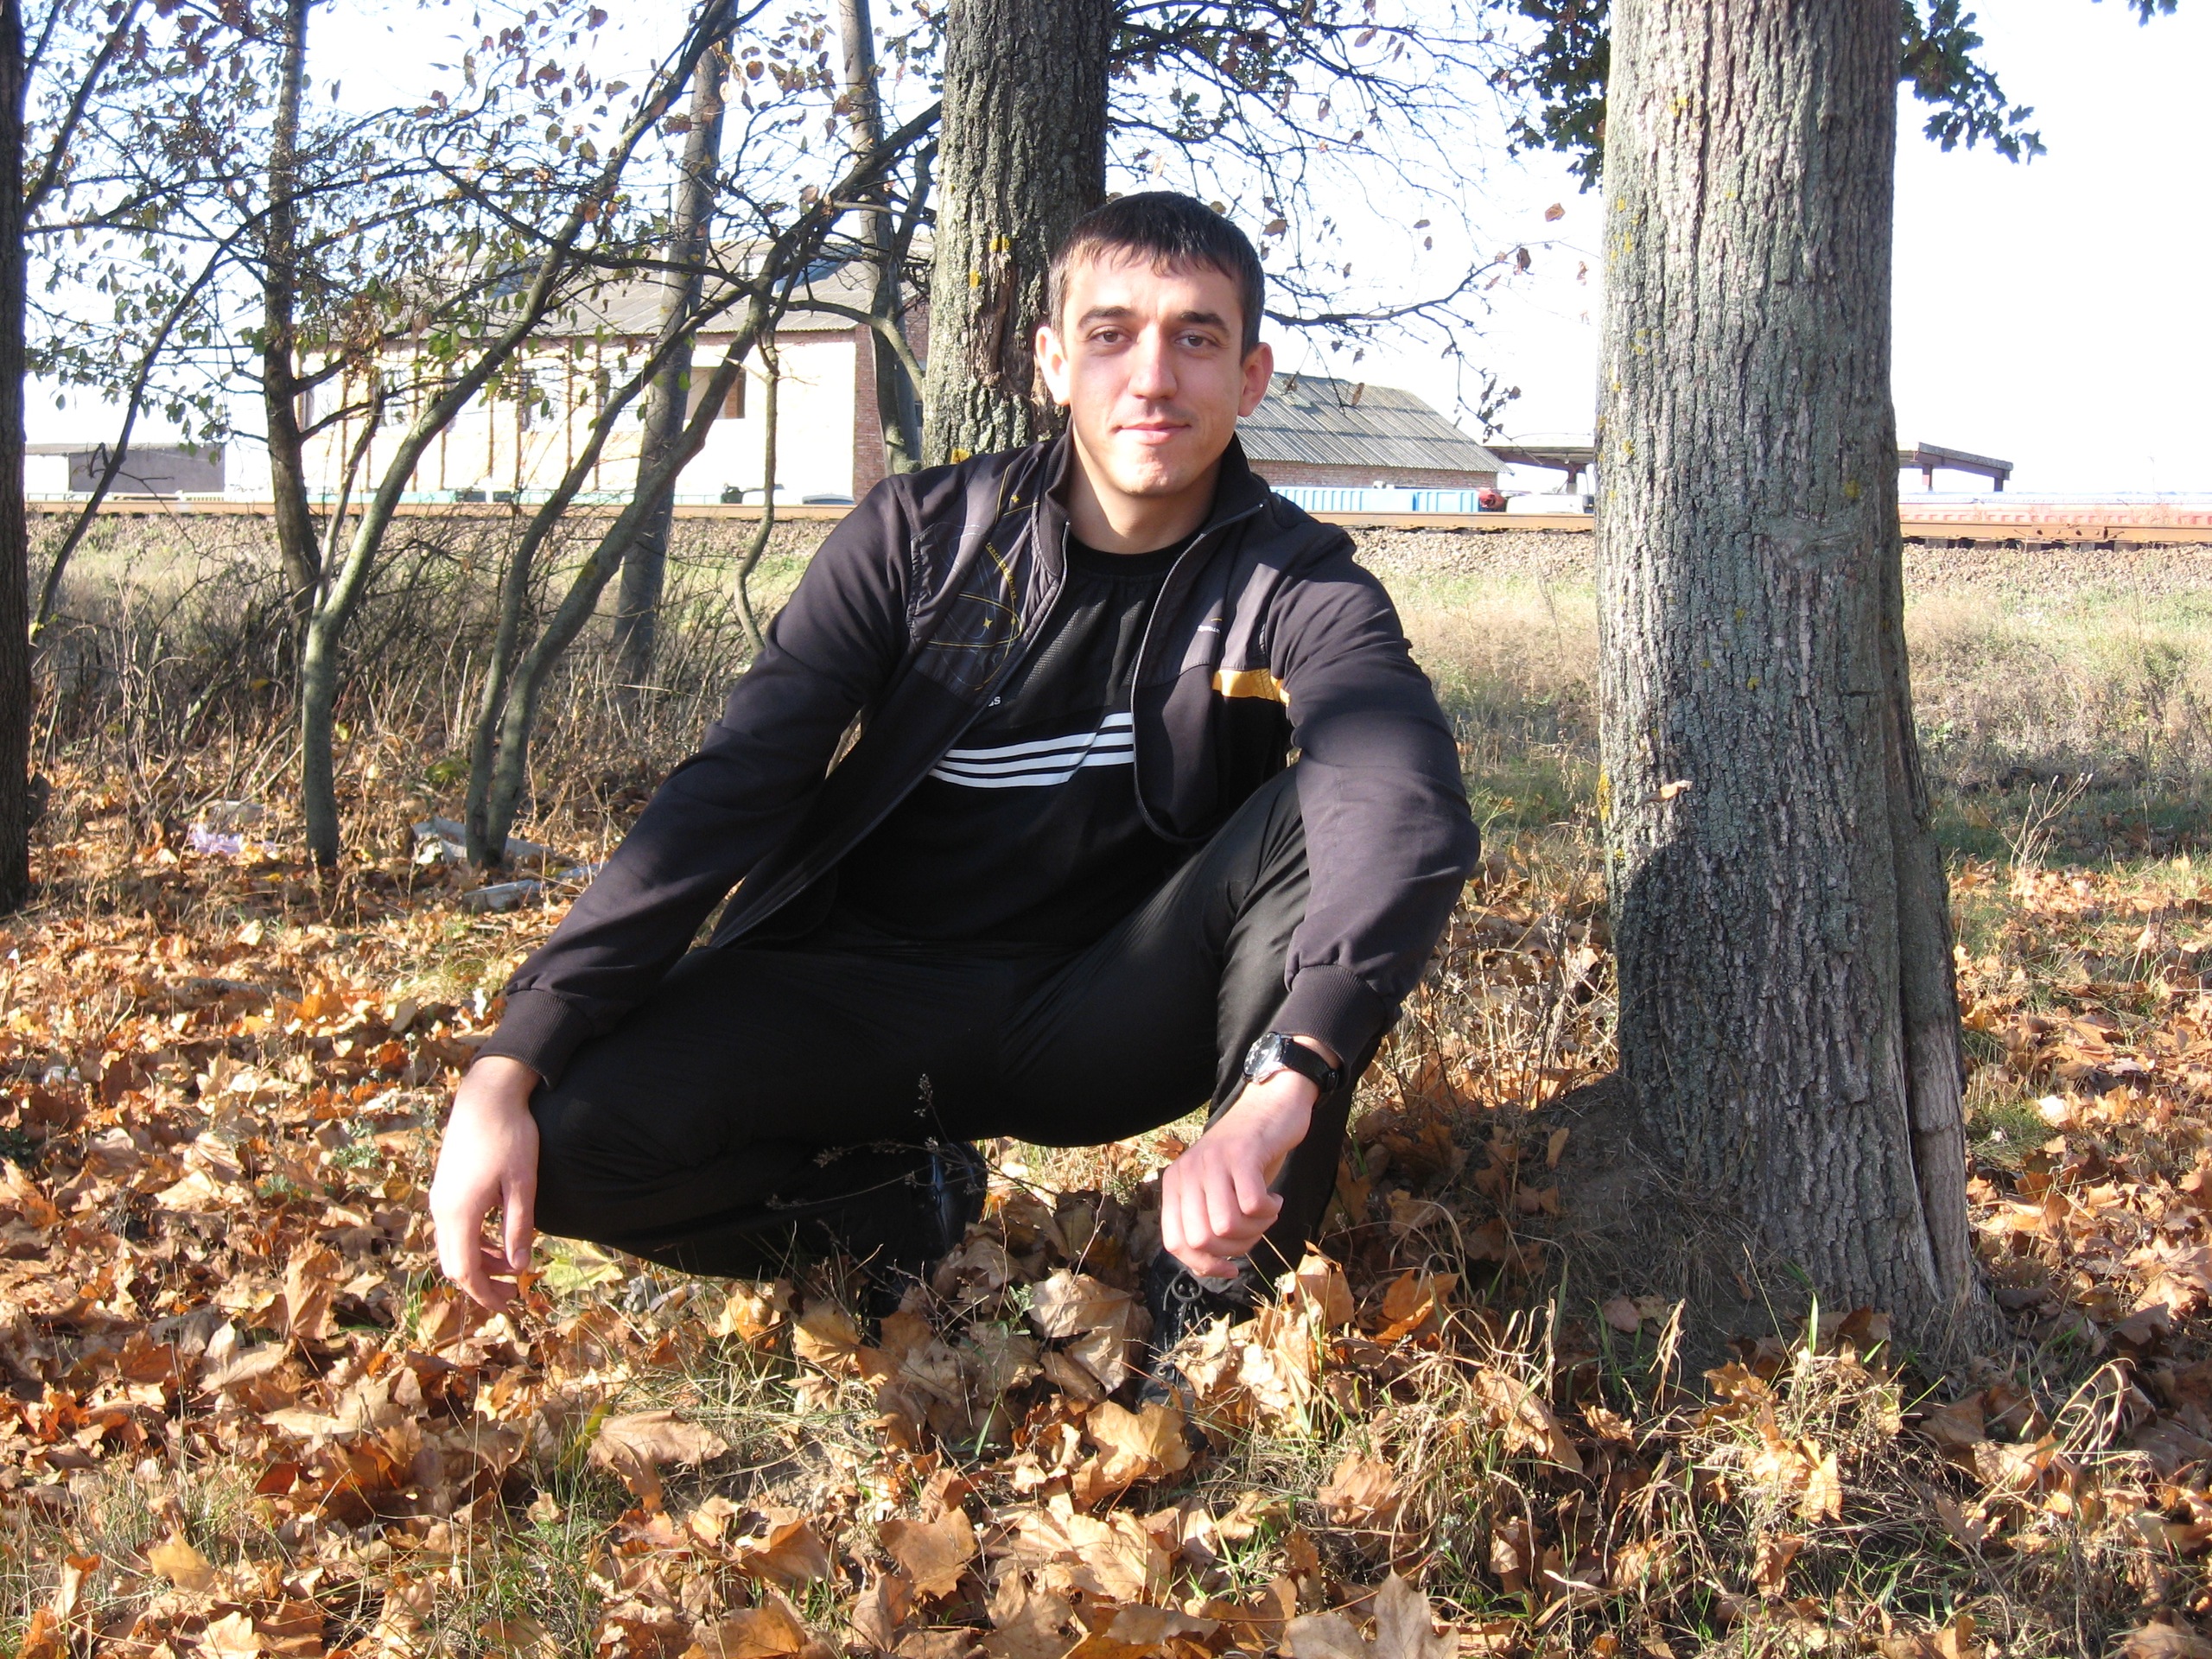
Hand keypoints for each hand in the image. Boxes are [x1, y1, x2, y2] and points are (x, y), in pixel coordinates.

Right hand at [430, 1055, 542, 1309]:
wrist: (487, 1095)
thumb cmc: (510, 1136)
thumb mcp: (523, 1185)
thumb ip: (518, 1228)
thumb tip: (518, 1268)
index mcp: (460, 1212)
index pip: (465, 1270)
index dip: (484, 1293)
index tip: (507, 1306)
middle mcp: (442, 1208)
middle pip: (454, 1262)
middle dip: (482, 1283)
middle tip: (512, 1293)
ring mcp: (440, 1197)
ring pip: (453, 1245)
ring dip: (481, 1261)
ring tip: (512, 1265)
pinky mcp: (445, 1186)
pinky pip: (454, 1227)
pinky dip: (474, 1241)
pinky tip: (499, 1238)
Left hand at [1160, 1070, 1315, 1280]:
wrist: (1269, 1106)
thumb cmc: (1245, 1159)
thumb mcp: (1217, 1192)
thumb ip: (1207, 1224)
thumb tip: (1209, 1268)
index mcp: (1174, 1185)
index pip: (1176, 1244)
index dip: (1204, 1264)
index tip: (1230, 1267)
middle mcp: (1188, 1172)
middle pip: (1203, 1240)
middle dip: (1236, 1247)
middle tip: (1255, 1228)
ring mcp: (1213, 1161)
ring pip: (1227, 1226)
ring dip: (1256, 1229)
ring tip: (1266, 1211)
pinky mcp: (1242, 1154)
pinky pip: (1252, 1204)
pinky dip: (1269, 1211)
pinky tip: (1274, 1198)